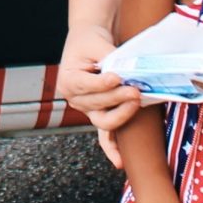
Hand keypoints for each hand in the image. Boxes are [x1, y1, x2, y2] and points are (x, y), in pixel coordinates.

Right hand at [58, 26, 144, 165]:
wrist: (89, 42)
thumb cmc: (90, 40)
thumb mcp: (96, 42)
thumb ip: (109, 57)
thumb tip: (127, 70)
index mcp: (67, 80)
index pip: (85, 86)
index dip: (101, 83)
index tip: (116, 76)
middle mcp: (75, 99)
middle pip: (96, 104)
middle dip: (117, 97)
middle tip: (134, 89)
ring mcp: (88, 110)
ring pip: (103, 119)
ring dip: (121, 113)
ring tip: (135, 100)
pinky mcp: (100, 114)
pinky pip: (104, 136)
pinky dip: (112, 149)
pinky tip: (120, 162)